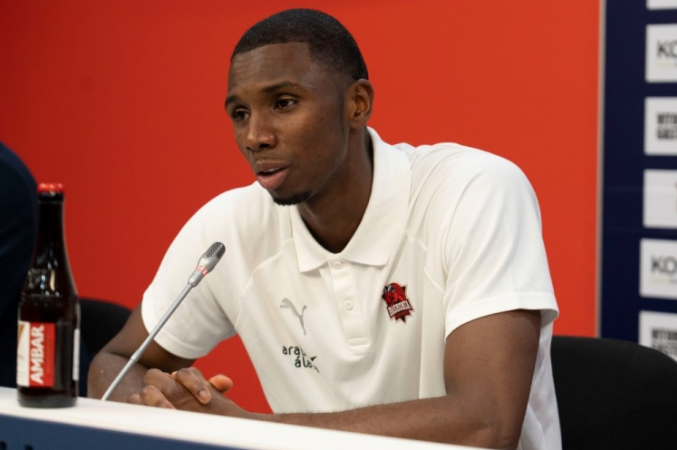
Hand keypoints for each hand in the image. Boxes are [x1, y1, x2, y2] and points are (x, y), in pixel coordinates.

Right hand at [127, 367, 246, 417]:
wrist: (175, 430)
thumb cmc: (196, 411)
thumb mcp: (206, 399)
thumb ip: (214, 388)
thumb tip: (225, 382)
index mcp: (178, 380)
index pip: (184, 373)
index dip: (194, 383)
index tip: (206, 400)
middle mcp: (160, 385)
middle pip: (154, 376)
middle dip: (166, 390)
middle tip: (177, 410)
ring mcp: (146, 398)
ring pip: (142, 393)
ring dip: (153, 403)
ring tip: (167, 416)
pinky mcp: (135, 411)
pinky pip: (131, 407)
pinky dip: (139, 411)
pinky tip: (151, 422)